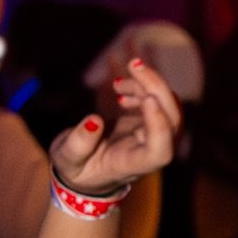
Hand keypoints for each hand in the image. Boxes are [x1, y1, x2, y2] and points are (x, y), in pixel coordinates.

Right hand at [50, 58, 183, 197]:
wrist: (88, 170)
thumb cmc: (77, 169)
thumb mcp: (67, 160)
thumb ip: (77, 145)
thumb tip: (94, 121)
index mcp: (133, 165)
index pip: (159, 151)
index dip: (159, 125)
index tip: (148, 100)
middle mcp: (150, 151)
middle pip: (171, 121)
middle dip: (157, 89)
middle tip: (134, 66)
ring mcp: (154, 136)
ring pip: (168, 107)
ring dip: (148, 85)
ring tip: (117, 83)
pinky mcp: (150, 123)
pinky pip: (159, 102)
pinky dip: (144, 88)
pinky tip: (121, 88)